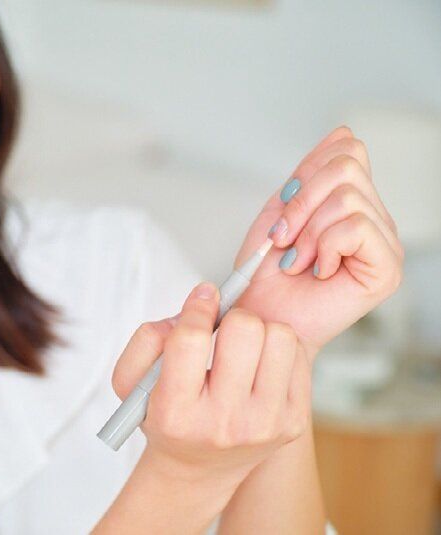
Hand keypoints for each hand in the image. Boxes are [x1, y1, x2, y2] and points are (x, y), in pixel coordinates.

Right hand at [111, 283, 310, 501]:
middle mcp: (223, 422)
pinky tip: (260, 364)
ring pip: (279, 336)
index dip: (197, 308)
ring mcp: (264, 424)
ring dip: (260, 332)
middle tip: (223, 329)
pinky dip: (279, 350)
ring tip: (243, 348)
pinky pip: (299, 356)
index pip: (190, 339)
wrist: (198, 469)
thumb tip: (198, 304)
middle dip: (231, 318)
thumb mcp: (133, 384)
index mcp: (176, 412)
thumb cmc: (167, 418)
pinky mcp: (292, 422)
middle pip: (244, 329)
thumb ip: (147, 340)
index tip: (202, 298)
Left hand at [234, 125, 403, 353]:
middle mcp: (374, 218)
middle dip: (301, 204)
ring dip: (308, 232)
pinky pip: (355, 227)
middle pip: (347, 167)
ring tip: (298, 261)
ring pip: (348, 197)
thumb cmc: (265, 272)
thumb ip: (309, 173)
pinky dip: (323, 247)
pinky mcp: (387, 268)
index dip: (307, 173)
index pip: (348, 150)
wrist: (261, 314)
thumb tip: (343, 133)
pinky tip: (316, 270)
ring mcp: (384, 242)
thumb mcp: (280, 210)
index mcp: (351, 202)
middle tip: (284, 240)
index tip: (285, 213)